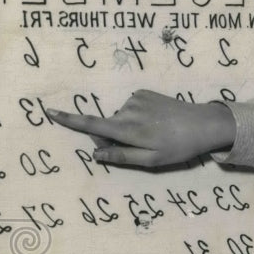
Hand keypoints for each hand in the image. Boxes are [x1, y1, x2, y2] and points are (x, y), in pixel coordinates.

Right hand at [47, 89, 235, 166]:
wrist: (204, 123)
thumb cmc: (179, 147)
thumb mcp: (151, 160)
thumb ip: (122, 157)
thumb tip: (96, 155)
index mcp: (128, 130)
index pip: (91, 125)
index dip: (69, 120)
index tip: (49, 111)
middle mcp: (128, 110)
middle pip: (105, 126)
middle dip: (111, 138)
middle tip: (139, 148)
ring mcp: (136, 99)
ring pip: (118, 118)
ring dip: (127, 128)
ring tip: (153, 134)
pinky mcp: (144, 92)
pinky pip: (130, 108)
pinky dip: (136, 117)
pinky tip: (155, 122)